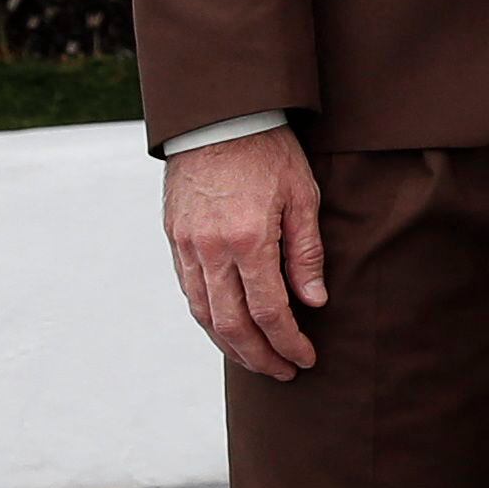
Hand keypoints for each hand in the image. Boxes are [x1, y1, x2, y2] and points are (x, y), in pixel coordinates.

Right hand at [164, 130, 326, 379]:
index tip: (306, 359)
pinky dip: (209, 319)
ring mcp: (187, 245)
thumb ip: (306, 253)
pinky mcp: (174, 238)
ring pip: (204, 314)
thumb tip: (313, 302)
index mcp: (248, 239)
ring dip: (231, 346)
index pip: (269, 311)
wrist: (218, 115)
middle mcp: (211, 249)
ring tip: (258, 360)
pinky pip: (189, 291)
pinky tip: (228, 329)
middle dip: (260, 356)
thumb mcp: (303, 196)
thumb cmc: (269, 151)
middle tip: (284, 372)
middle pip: (232, 324)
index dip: (288, 342)